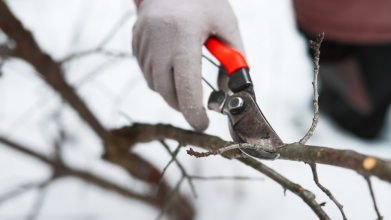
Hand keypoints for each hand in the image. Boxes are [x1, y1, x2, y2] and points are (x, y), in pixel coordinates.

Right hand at [132, 0, 244, 130]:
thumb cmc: (204, 0)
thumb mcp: (226, 24)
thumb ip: (233, 59)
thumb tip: (229, 88)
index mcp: (183, 37)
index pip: (186, 85)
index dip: (194, 111)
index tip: (202, 124)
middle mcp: (158, 41)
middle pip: (166, 91)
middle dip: (182, 105)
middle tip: (196, 107)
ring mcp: (142, 41)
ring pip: (153, 83)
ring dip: (170, 92)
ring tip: (184, 84)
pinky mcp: (135, 40)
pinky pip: (145, 70)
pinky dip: (159, 78)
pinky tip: (171, 67)